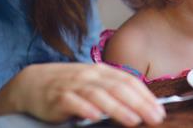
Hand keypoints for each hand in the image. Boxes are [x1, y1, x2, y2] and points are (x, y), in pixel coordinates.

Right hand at [0, 63, 164, 125]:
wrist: (33, 82)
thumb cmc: (71, 84)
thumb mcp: (94, 82)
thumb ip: (114, 90)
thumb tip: (140, 104)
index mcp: (103, 71)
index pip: (129, 81)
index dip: (146, 95)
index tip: (159, 110)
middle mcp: (91, 75)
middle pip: (119, 88)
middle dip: (139, 103)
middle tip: (154, 118)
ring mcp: (74, 85)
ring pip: (99, 95)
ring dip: (118, 108)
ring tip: (133, 120)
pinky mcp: (58, 97)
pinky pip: (73, 102)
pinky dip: (85, 108)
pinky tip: (96, 117)